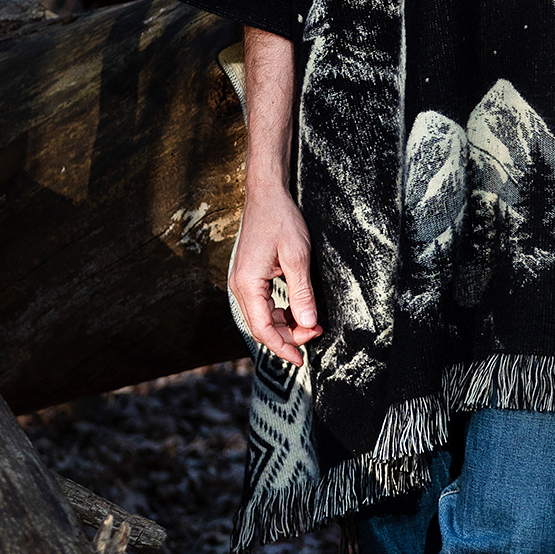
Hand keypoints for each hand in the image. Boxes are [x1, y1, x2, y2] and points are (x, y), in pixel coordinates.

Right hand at [229, 183, 321, 363]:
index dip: (283, 347)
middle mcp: (239, 287)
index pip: (262, 329)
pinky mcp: (249, 277)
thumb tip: (308, 324)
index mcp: (247, 284)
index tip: (301, 359)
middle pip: (261, 326)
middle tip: (316, 333)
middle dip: (288, 336)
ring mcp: (242, 282)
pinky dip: (279, 312)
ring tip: (311, 323)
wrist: (267, 194)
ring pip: (261, 317)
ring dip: (284, 325)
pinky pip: (262, 304)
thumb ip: (302, 293)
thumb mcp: (297, 257)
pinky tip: (297, 311)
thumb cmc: (280, 219)